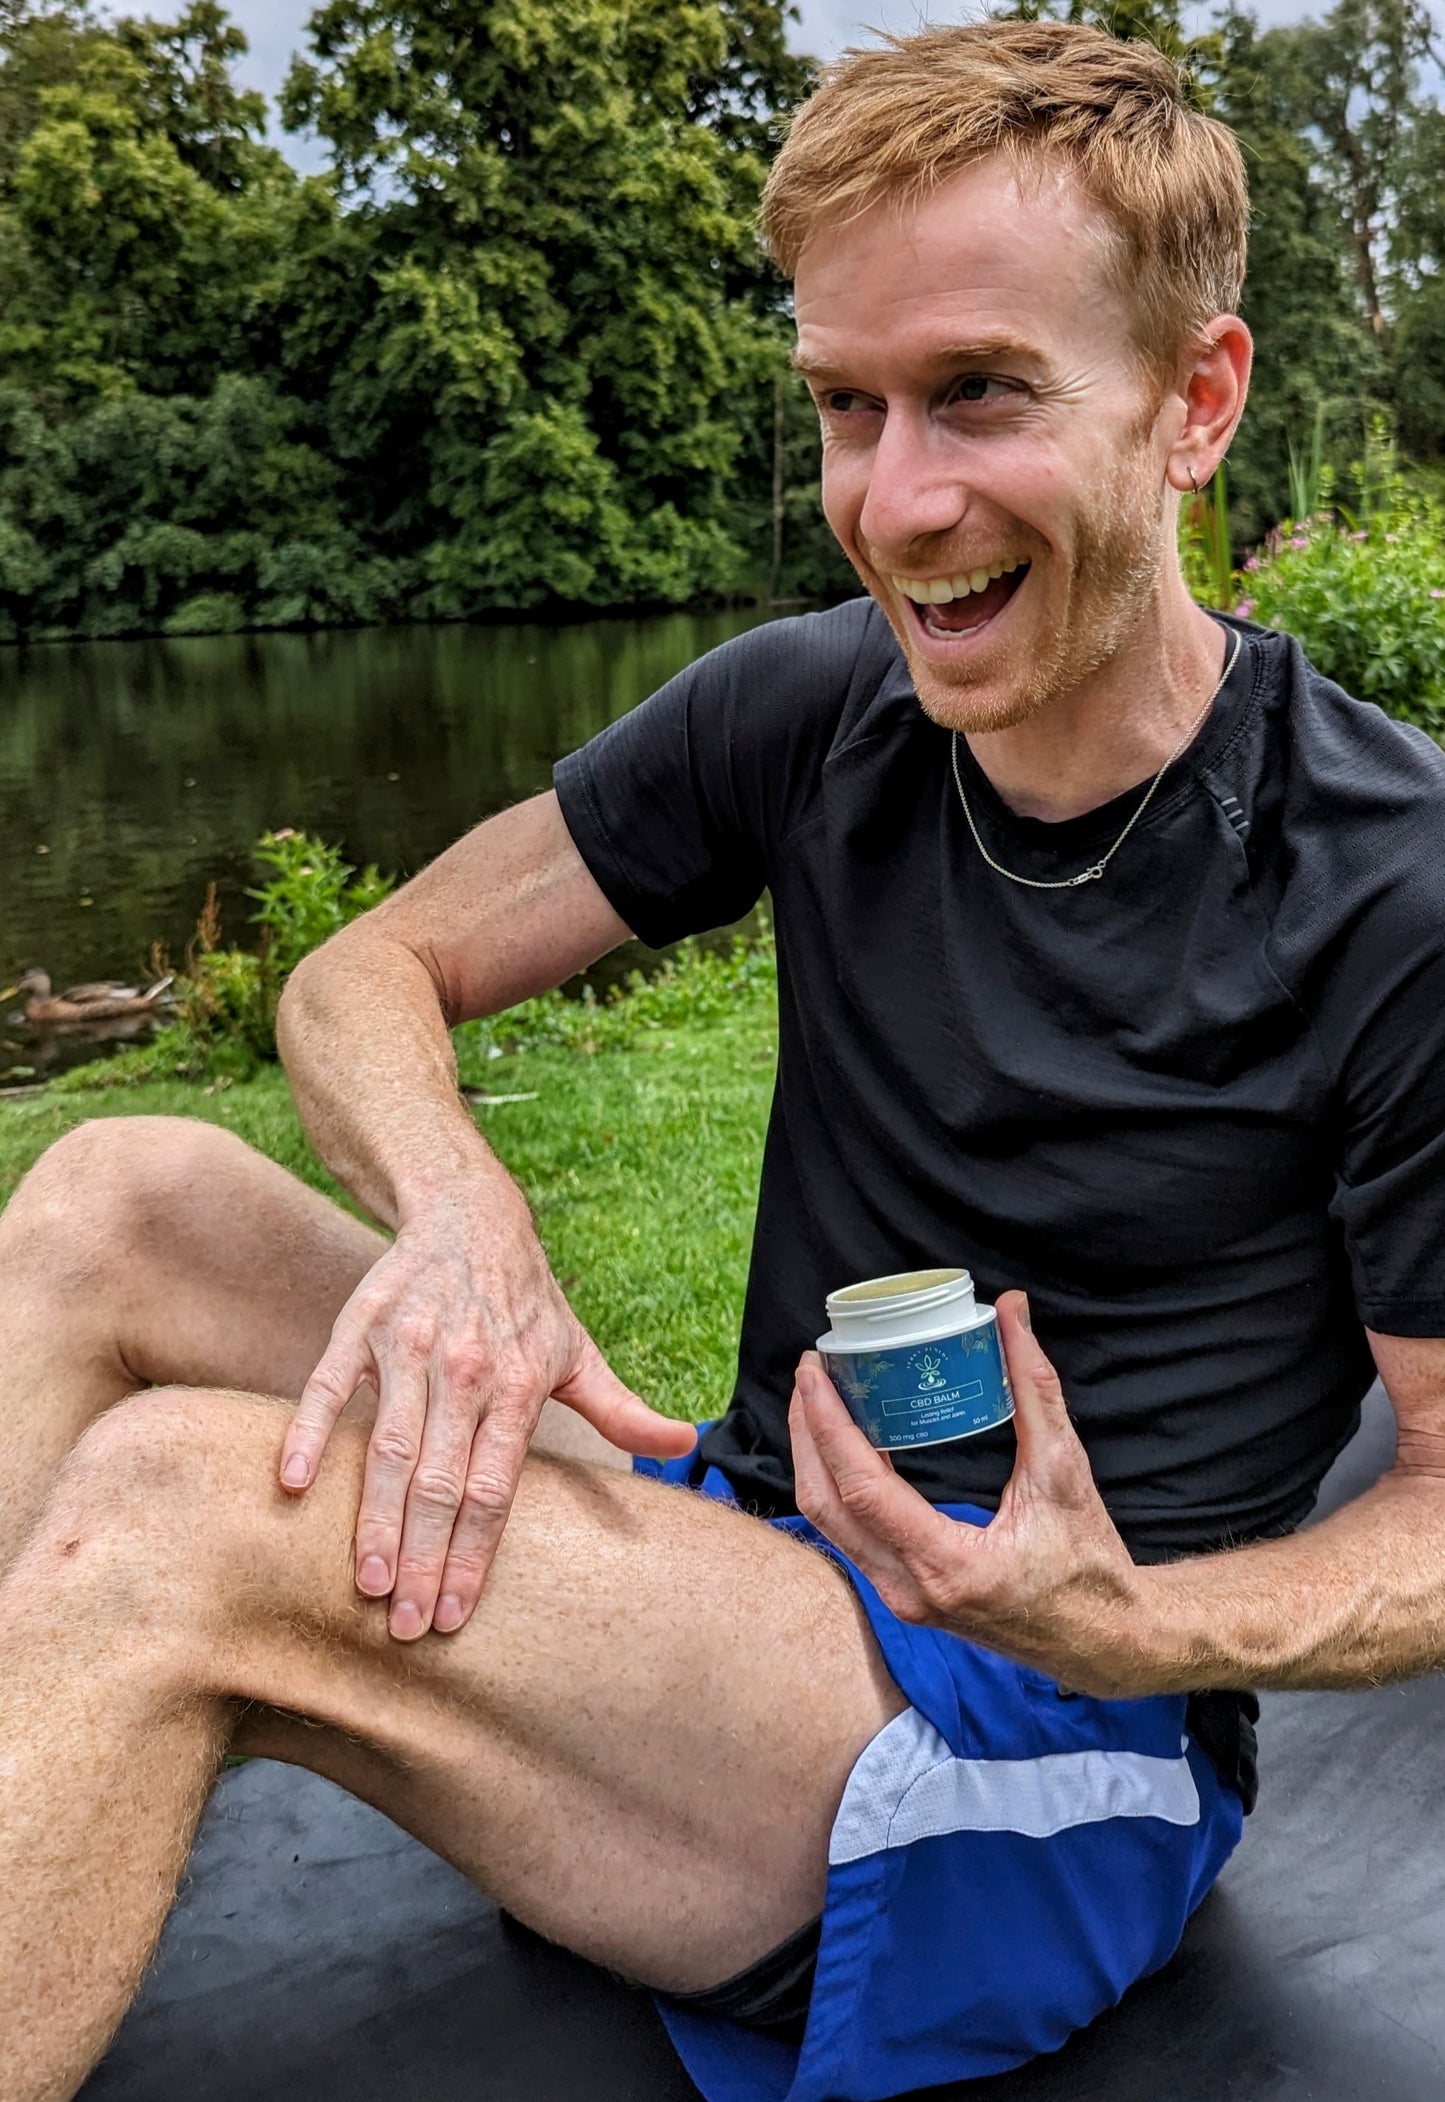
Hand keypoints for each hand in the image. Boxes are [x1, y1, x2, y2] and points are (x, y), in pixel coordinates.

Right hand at [278, 1198, 694, 1639]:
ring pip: (389, 1448)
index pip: (494, 1489)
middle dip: (424, 1559)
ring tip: (368, 1583)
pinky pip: (327, 1388)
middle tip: (406, 1625)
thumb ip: (621, 1409)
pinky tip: (294, 1486)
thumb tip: (684, 1443)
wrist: (468, 1213)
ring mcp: (407, 1347)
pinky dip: (309, 1434)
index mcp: (516, 1385)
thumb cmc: (525, 1301)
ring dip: (375, 1519)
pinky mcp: (359, 1327)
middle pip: (441, 1482)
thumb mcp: (577, 1352)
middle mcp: (464, 1369)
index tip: (456, 1615)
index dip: (474, 1556)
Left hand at [788, 1292, 1145, 1696]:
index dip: (827, 1424)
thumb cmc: (1090, 1564)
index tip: (815, 1371)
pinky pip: (849, 1538)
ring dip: (813, 1459)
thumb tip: (1012, 1311)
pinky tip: (844, 1445)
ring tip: (819, 1399)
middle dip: (806, 1432)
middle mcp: (912, 1591)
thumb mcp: (1064, 1471)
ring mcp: (903, 1601)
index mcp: (950, 1565)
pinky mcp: (905, 1598)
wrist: (1106, 1641)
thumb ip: (1034, 1387)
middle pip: (824, 1507)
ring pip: (829, 1527)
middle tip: (811, 1372)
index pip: (861, 1489)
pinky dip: (836, 1486)